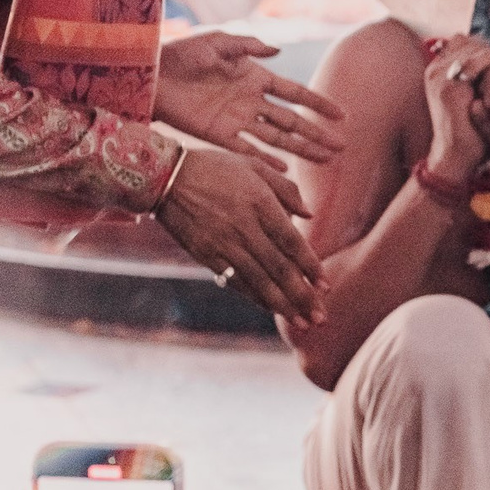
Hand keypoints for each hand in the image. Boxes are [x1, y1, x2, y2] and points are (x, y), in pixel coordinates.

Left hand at [155, 32, 345, 168]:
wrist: (150, 74)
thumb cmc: (182, 53)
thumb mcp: (217, 42)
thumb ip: (247, 45)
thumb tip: (278, 51)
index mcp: (255, 77)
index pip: (294, 93)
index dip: (318, 104)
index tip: (341, 116)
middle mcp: (251, 101)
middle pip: (292, 121)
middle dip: (317, 134)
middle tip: (341, 147)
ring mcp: (237, 119)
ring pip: (277, 137)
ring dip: (301, 149)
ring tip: (325, 161)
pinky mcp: (219, 134)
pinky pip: (248, 150)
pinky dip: (266, 160)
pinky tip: (285, 170)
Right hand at [155, 143, 327, 323]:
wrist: (163, 176)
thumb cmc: (214, 168)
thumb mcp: (253, 165)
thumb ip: (286, 189)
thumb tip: (310, 214)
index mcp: (259, 203)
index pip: (292, 241)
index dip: (310, 266)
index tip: (326, 285)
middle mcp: (243, 227)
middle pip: (279, 268)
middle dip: (303, 296)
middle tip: (321, 317)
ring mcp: (223, 243)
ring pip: (258, 280)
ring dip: (282, 305)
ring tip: (302, 323)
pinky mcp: (205, 255)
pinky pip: (234, 280)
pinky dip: (254, 296)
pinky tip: (271, 309)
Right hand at [420, 34, 489, 183]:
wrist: (455, 155)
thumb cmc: (467, 129)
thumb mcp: (470, 98)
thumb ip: (476, 79)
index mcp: (436, 73)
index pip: (458, 43)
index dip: (479, 46)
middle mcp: (434, 71)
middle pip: (462, 41)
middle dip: (485, 47)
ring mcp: (439, 78)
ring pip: (467, 48)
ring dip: (488, 52)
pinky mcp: (449, 87)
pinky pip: (472, 62)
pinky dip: (489, 61)